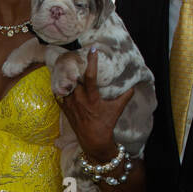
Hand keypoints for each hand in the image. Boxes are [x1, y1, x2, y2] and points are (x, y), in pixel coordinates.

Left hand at [59, 48, 134, 162]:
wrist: (94, 141)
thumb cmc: (106, 125)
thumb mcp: (116, 110)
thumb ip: (124, 97)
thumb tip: (132, 88)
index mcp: (92, 98)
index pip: (91, 77)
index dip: (92, 62)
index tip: (93, 50)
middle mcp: (80, 100)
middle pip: (73, 79)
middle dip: (75, 68)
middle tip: (76, 57)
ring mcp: (71, 105)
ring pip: (65, 86)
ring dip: (67, 77)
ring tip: (68, 67)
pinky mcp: (66, 110)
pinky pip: (59, 96)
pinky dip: (60, 88)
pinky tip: (61, 81)